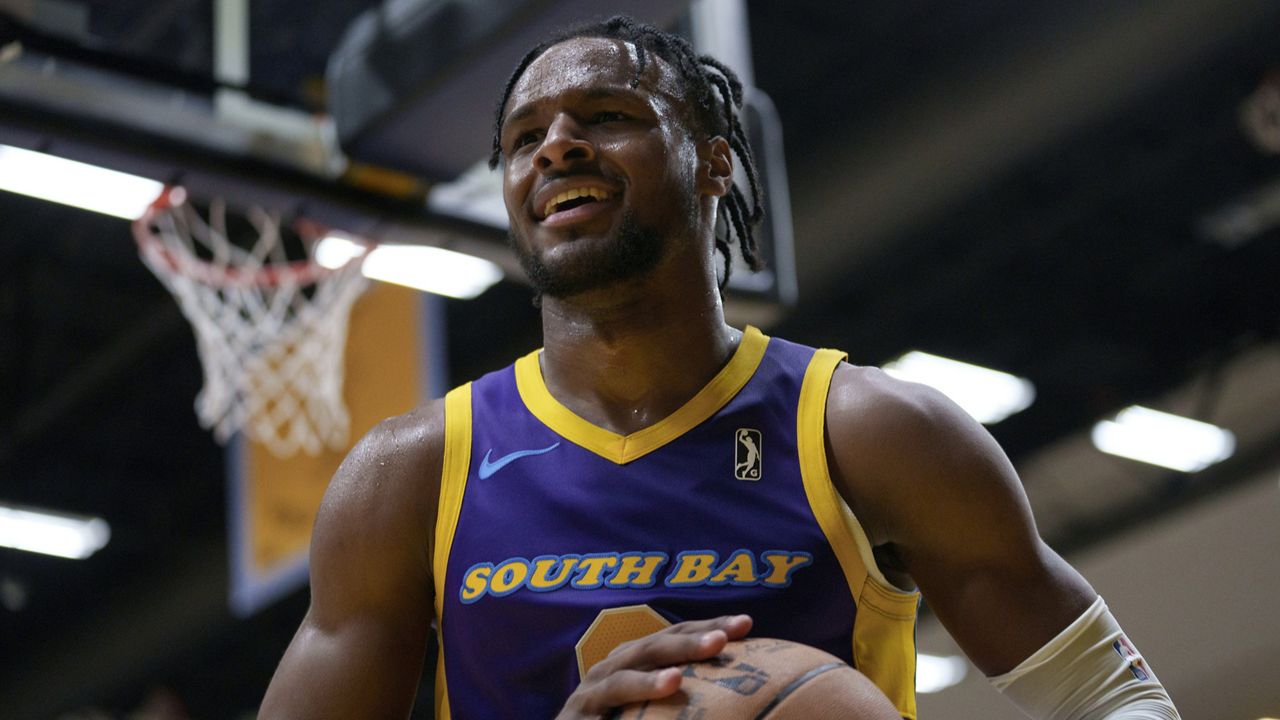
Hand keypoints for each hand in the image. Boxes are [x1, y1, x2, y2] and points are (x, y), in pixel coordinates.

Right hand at [555, 614, 752, 718]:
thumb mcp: (654, 704)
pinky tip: (628, 715)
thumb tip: (742, 686)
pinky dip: (612, 717)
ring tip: (676, 681)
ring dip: (647, 681)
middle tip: (720, 640)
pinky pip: (597, 719)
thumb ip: (687, 694)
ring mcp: (589, 695)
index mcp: (636, 661)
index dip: (708, 626)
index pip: (675, 636)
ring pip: (619, 684)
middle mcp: (612, 670)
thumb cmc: (621, 719)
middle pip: (651, 650)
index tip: (746, 624)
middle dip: (685, 643)